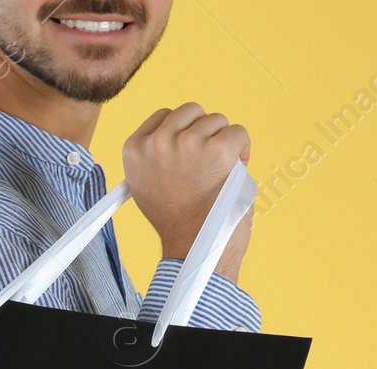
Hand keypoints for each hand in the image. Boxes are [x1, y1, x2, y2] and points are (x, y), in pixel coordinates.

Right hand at [123, 103, 251, 279]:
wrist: (193, 249)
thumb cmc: (177, 223)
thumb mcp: (145, 185)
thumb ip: (153, 158)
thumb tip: (169, 137)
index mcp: (134, 149)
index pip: (163, 116)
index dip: (181, 132)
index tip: (190, 155)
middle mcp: (156, 142)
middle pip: (190, 111)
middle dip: (203, 132)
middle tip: (208, 163)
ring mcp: (187, 143)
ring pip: (216, 120)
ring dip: (222, 142)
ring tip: (219, 174)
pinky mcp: (217, 148)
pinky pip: (238, 132)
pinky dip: (242, 150)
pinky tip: (234, 171)